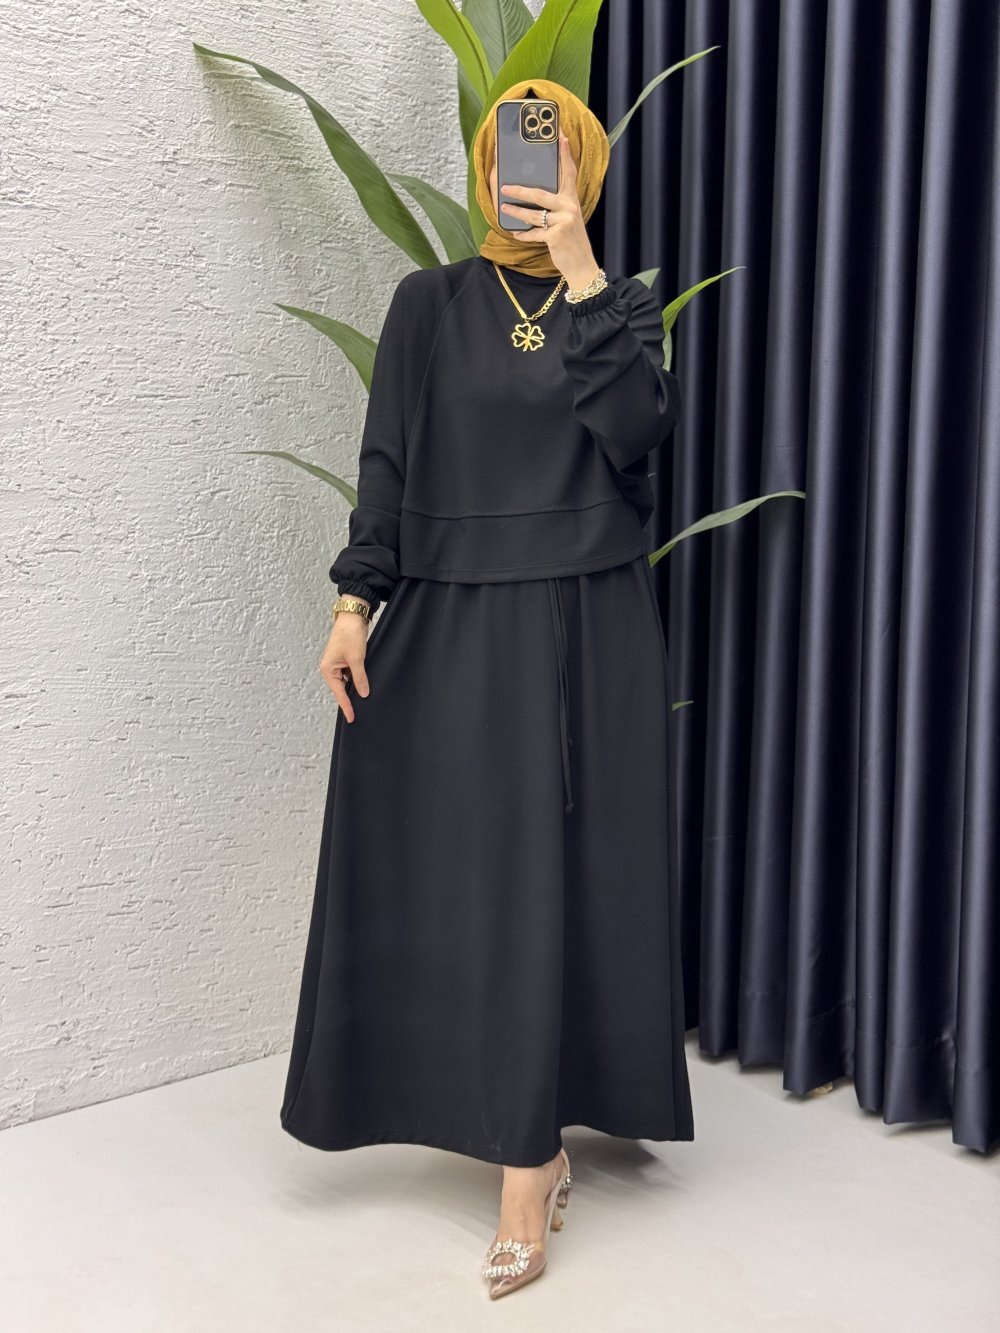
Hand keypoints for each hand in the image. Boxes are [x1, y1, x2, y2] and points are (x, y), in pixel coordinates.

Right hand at [320, 612, 369, 721]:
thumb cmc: (350, 634)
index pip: (339, 693)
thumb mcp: (357, 659)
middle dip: (350, 699)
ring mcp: (338, 664)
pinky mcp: (345, 660)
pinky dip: (358, 679)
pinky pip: (351, 675)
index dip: (346, 706)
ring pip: (347, 682)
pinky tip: (365, 684)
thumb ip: (360, 678)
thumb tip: (363, 694)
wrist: (353, 616)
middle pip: (341, 689)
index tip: (351, 718)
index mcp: (328, 669)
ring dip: (355, 687)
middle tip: (359, 713)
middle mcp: (330, 668)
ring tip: (364, 700)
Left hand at [498, 130, 601, 289]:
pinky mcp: (557, 236)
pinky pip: (534, 233)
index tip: (559, 134)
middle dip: (520, 190)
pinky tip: (515, 233)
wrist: (582, 265)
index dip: (564, 152)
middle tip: (504, 186)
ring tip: (503, 207)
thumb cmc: (571, 240)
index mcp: (571, 199)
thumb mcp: (567, 218)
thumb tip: (533, 194)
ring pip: (534, 213)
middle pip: (540, 192)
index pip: (568, 171)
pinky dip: (524, 235)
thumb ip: (556, 205)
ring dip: (516, 212)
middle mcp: (569, 206)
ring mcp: (564, 221)